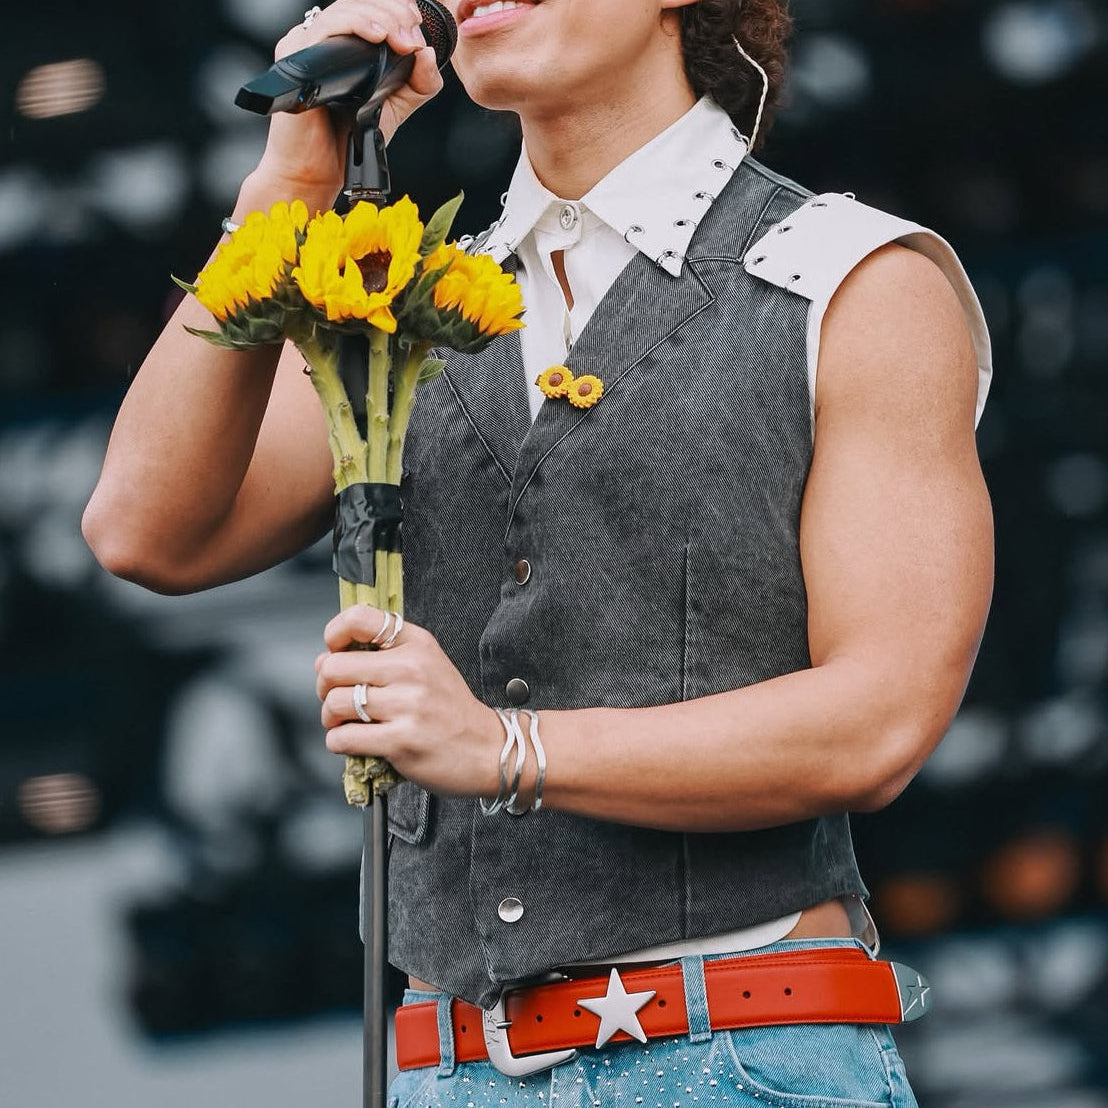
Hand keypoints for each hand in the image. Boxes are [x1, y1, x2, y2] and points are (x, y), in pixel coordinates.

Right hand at [249, 0, 444, 208]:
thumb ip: (419, 82)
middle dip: (393, 12)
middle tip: (412, 34)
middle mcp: (326, 40)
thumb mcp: (397, 106)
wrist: (321, 167)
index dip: (397, 9)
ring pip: (344, 10)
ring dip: (379, 17)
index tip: (417, 26)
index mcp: (347, 45)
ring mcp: (308, 44)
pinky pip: (325, 27)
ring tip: (400, 38)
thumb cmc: (350, 138)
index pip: (371, 9)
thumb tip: (427, 52)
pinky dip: (354, 25)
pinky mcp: (295, 54)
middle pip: (359, 3)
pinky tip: (377, 36)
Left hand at [315, 605, 502, 795]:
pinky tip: (353, 742)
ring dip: (330, 718)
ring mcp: (407, 705)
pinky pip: (343, 738)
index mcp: (417, 644)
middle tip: (334, 697)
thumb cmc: (450, 708)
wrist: (486, 748)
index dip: (334, 635)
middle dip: (324, 685)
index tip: (335, 652)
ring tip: (344, 723)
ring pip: (335, 703)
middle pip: (334, 666)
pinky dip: (338, 742)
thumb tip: (325, 659)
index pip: (359, 619)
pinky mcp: (401, 741)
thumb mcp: (428, 663)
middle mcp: (412, 669)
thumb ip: (384, 653)